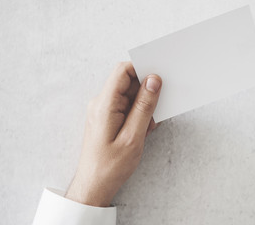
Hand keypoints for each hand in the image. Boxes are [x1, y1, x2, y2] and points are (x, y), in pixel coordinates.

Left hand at [65, 62, 161, 206]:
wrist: (94, 185)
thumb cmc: (111, 166)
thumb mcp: (133, 137)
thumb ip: (144, 106)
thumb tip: (153, 80)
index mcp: (105, 104)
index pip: (123, 71)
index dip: (142, 69)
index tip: (160, 77)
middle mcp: (102, 103)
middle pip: (128, 82)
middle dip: (147, 93)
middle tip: (157, 111)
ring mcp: (104, 110)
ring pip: (130, 96)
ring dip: (144, 107)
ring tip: (147, 128)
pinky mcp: (108, 118)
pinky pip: (127, 107)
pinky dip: (139, 116)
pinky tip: (142, 132)